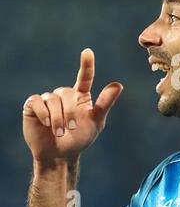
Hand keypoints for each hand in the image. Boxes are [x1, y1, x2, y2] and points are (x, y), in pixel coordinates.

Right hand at [22, 48, 122, 163]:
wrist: (60, 155)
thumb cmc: (80, 138)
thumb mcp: (96, 121)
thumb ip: (105, 103)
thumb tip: (118, 85)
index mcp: (81, 96)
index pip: (85, 77)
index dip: (86, 65)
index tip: (87, 52)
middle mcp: (64, 95)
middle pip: (67, 92)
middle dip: (70, 112)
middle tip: (72, 128)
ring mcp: (48, 99)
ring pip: (52, 99)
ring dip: (57, 118)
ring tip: (60, 132)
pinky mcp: (33, 106)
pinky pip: (37, 102)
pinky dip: (43, 113)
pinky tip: (45, 124)